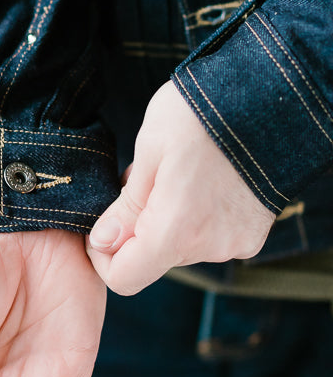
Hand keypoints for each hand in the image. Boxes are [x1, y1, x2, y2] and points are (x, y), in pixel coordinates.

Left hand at [86, 81, 275, 294]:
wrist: (274, 98)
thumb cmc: (204, 113)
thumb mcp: (150, 148)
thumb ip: (126, 204)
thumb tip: (102, 242)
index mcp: (176, 229)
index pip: (125, 278)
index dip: (103, 257)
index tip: (102, 224)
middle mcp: (208, 247)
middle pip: (152, 259)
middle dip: (136, 225)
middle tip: (142, 177)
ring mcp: (234, 243)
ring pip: (179, 245)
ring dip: (165, 218)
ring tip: (174, 171)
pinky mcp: (252, 234)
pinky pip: (207, 237)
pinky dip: (194, 216)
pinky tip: (200, 179)